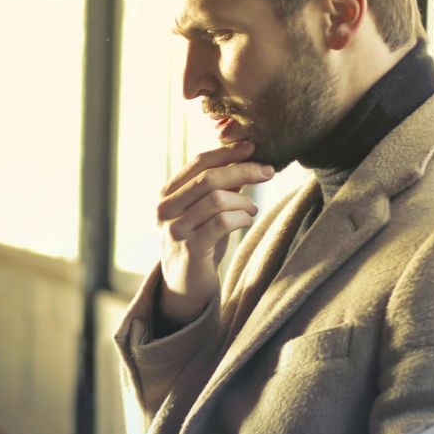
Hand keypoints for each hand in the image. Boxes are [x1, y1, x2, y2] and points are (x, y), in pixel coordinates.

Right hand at [156, 140, 273, 326]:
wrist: (184, 286)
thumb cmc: (199, 242)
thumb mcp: (205, 210)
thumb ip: (219, 185)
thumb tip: (246, 155)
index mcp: (167, 194)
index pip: (199, 162)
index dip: (228, 152)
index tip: (253, 147)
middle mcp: (165, 210)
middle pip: (209, 178)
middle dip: (243, 170)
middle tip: (268, 171)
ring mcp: (175, 230)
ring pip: (217, 200)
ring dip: (243, 201)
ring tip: (251, 210)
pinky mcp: (190, 250)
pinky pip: (222, 223)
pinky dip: (241, 218)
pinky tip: (246, 221)